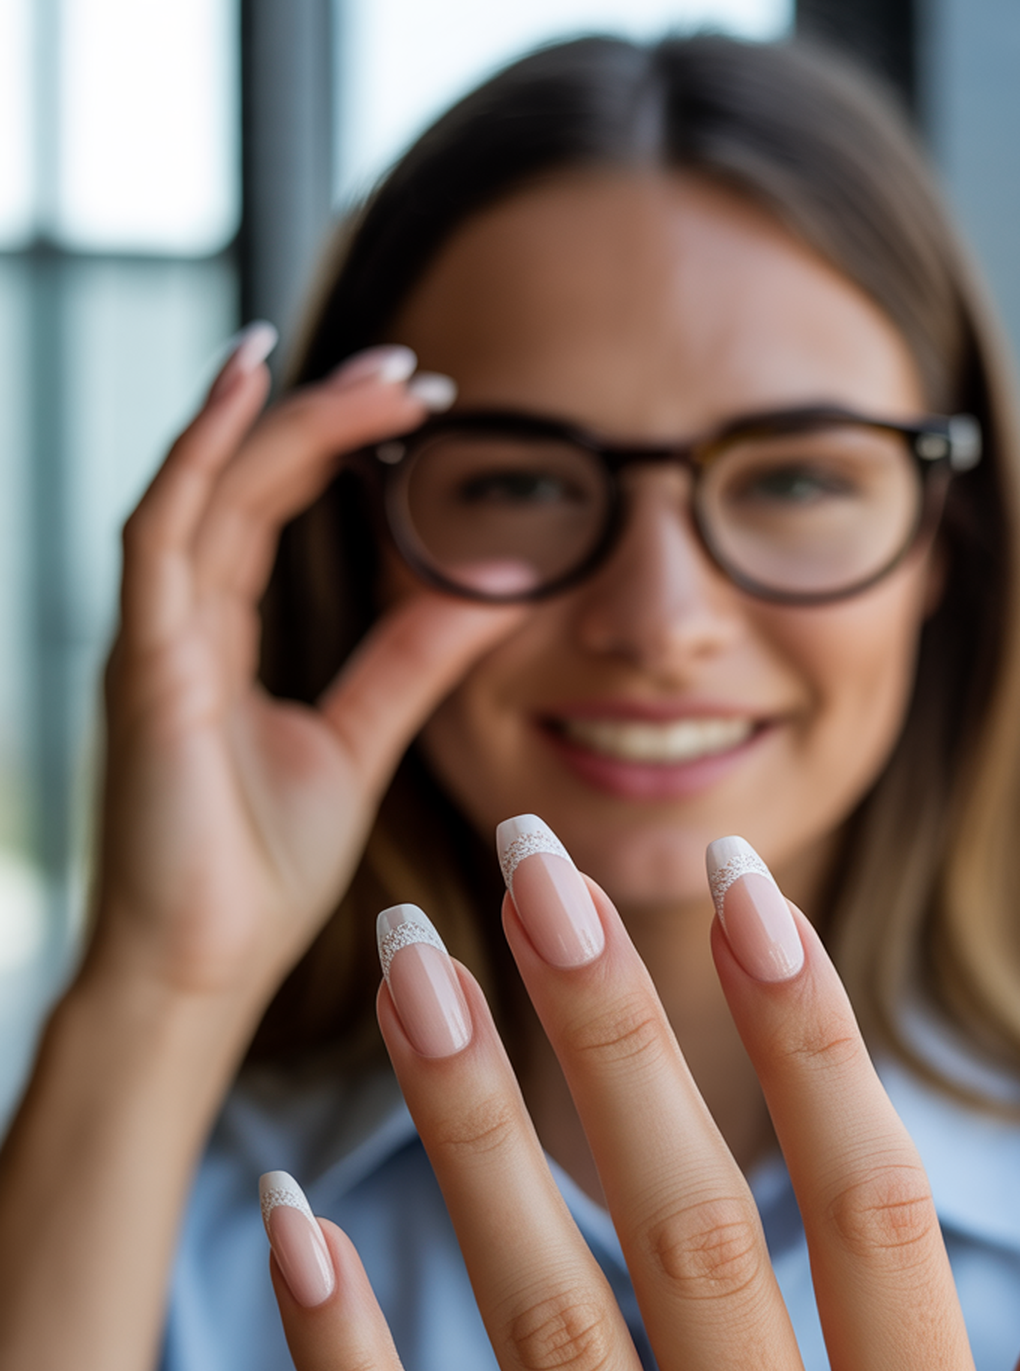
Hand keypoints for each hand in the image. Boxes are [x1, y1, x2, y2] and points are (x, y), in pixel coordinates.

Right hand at [91, 332, 525, 1010]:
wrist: (200, 969)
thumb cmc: (256, 873)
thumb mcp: (357, 744)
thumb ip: (410, 664)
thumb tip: (490, 593)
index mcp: (220, 641)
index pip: (269, 507)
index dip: (336, 445)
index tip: (423, 405)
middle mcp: (178, 623)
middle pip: (244, 479)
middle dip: (324, 412)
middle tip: (415, 367)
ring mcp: (154, 639)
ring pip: (206, 486)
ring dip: (280, 414)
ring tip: (366, 366)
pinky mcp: (145, 665)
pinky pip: (162, 532)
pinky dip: (201, 453)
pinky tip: (250, 388)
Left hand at [266, 824, 1019, 1370]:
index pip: (876, 1212)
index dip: (808, 1032)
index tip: (739, 880)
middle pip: (693, 1238)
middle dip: (610, 1029)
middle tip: (532, 860)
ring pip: (545, 1333)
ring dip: (470, 1134)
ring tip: (410, 967)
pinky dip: (345, 1358)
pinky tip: (293, 1215)